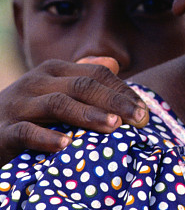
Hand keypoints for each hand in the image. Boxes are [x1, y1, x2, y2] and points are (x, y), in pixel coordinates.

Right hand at [0, 57, 148, 164]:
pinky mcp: (2, 131)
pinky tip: (66, 146)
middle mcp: (36, 82)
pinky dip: (46, 138)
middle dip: (114, 101)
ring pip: (57, 104)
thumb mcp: (54, 93)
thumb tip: (114, 63)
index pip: (95, 74)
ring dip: (88, 115)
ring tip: (114, 127)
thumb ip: (82, 78)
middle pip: (81, 86)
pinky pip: (25, 132)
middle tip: (139, 118)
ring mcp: (17, 105)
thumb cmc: (26, 115)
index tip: (145, 110)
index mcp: (53, 71)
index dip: (122, 90)